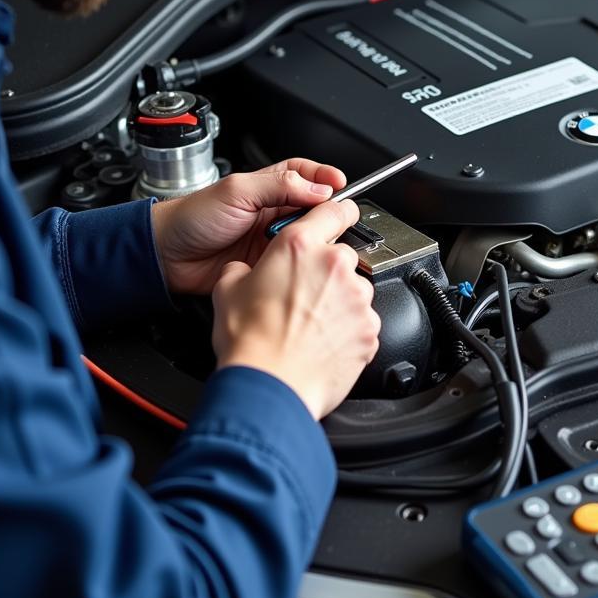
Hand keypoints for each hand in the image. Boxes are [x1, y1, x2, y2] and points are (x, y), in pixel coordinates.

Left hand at [150, 158, 346, 294]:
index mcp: (268, 186)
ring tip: (317, 240)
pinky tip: (302, 263)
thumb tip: (318, 189)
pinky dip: (300, 264)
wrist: (166, 256)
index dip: (325, 179)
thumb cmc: (192, 218)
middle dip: (327, 213)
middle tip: (334, 218)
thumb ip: (279, 186)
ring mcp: (271, 239)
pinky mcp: (268, 265)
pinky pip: (293, 263)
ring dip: (314, 239)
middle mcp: (273, 211)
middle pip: (314, 209)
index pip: (307, 176)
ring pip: (307, 237)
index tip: (341, 186)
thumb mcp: (237, 191)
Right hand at [211, 198, 381, 418]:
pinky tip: (323, 342)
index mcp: (300, 246)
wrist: (268, 388)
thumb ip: (243, 268)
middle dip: (327, 270)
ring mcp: (356, 298)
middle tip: (303, 294)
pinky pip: (362, 321)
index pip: (334, 209)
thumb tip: (244, 269)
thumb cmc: (248, 341)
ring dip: (339, 300)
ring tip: (310, 324)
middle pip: (343, 255)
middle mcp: (334, 265)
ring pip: (354, 289)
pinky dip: (348, 329)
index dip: (338, 210)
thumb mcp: (228, 290)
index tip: (342, 214)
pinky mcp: (369, 329)